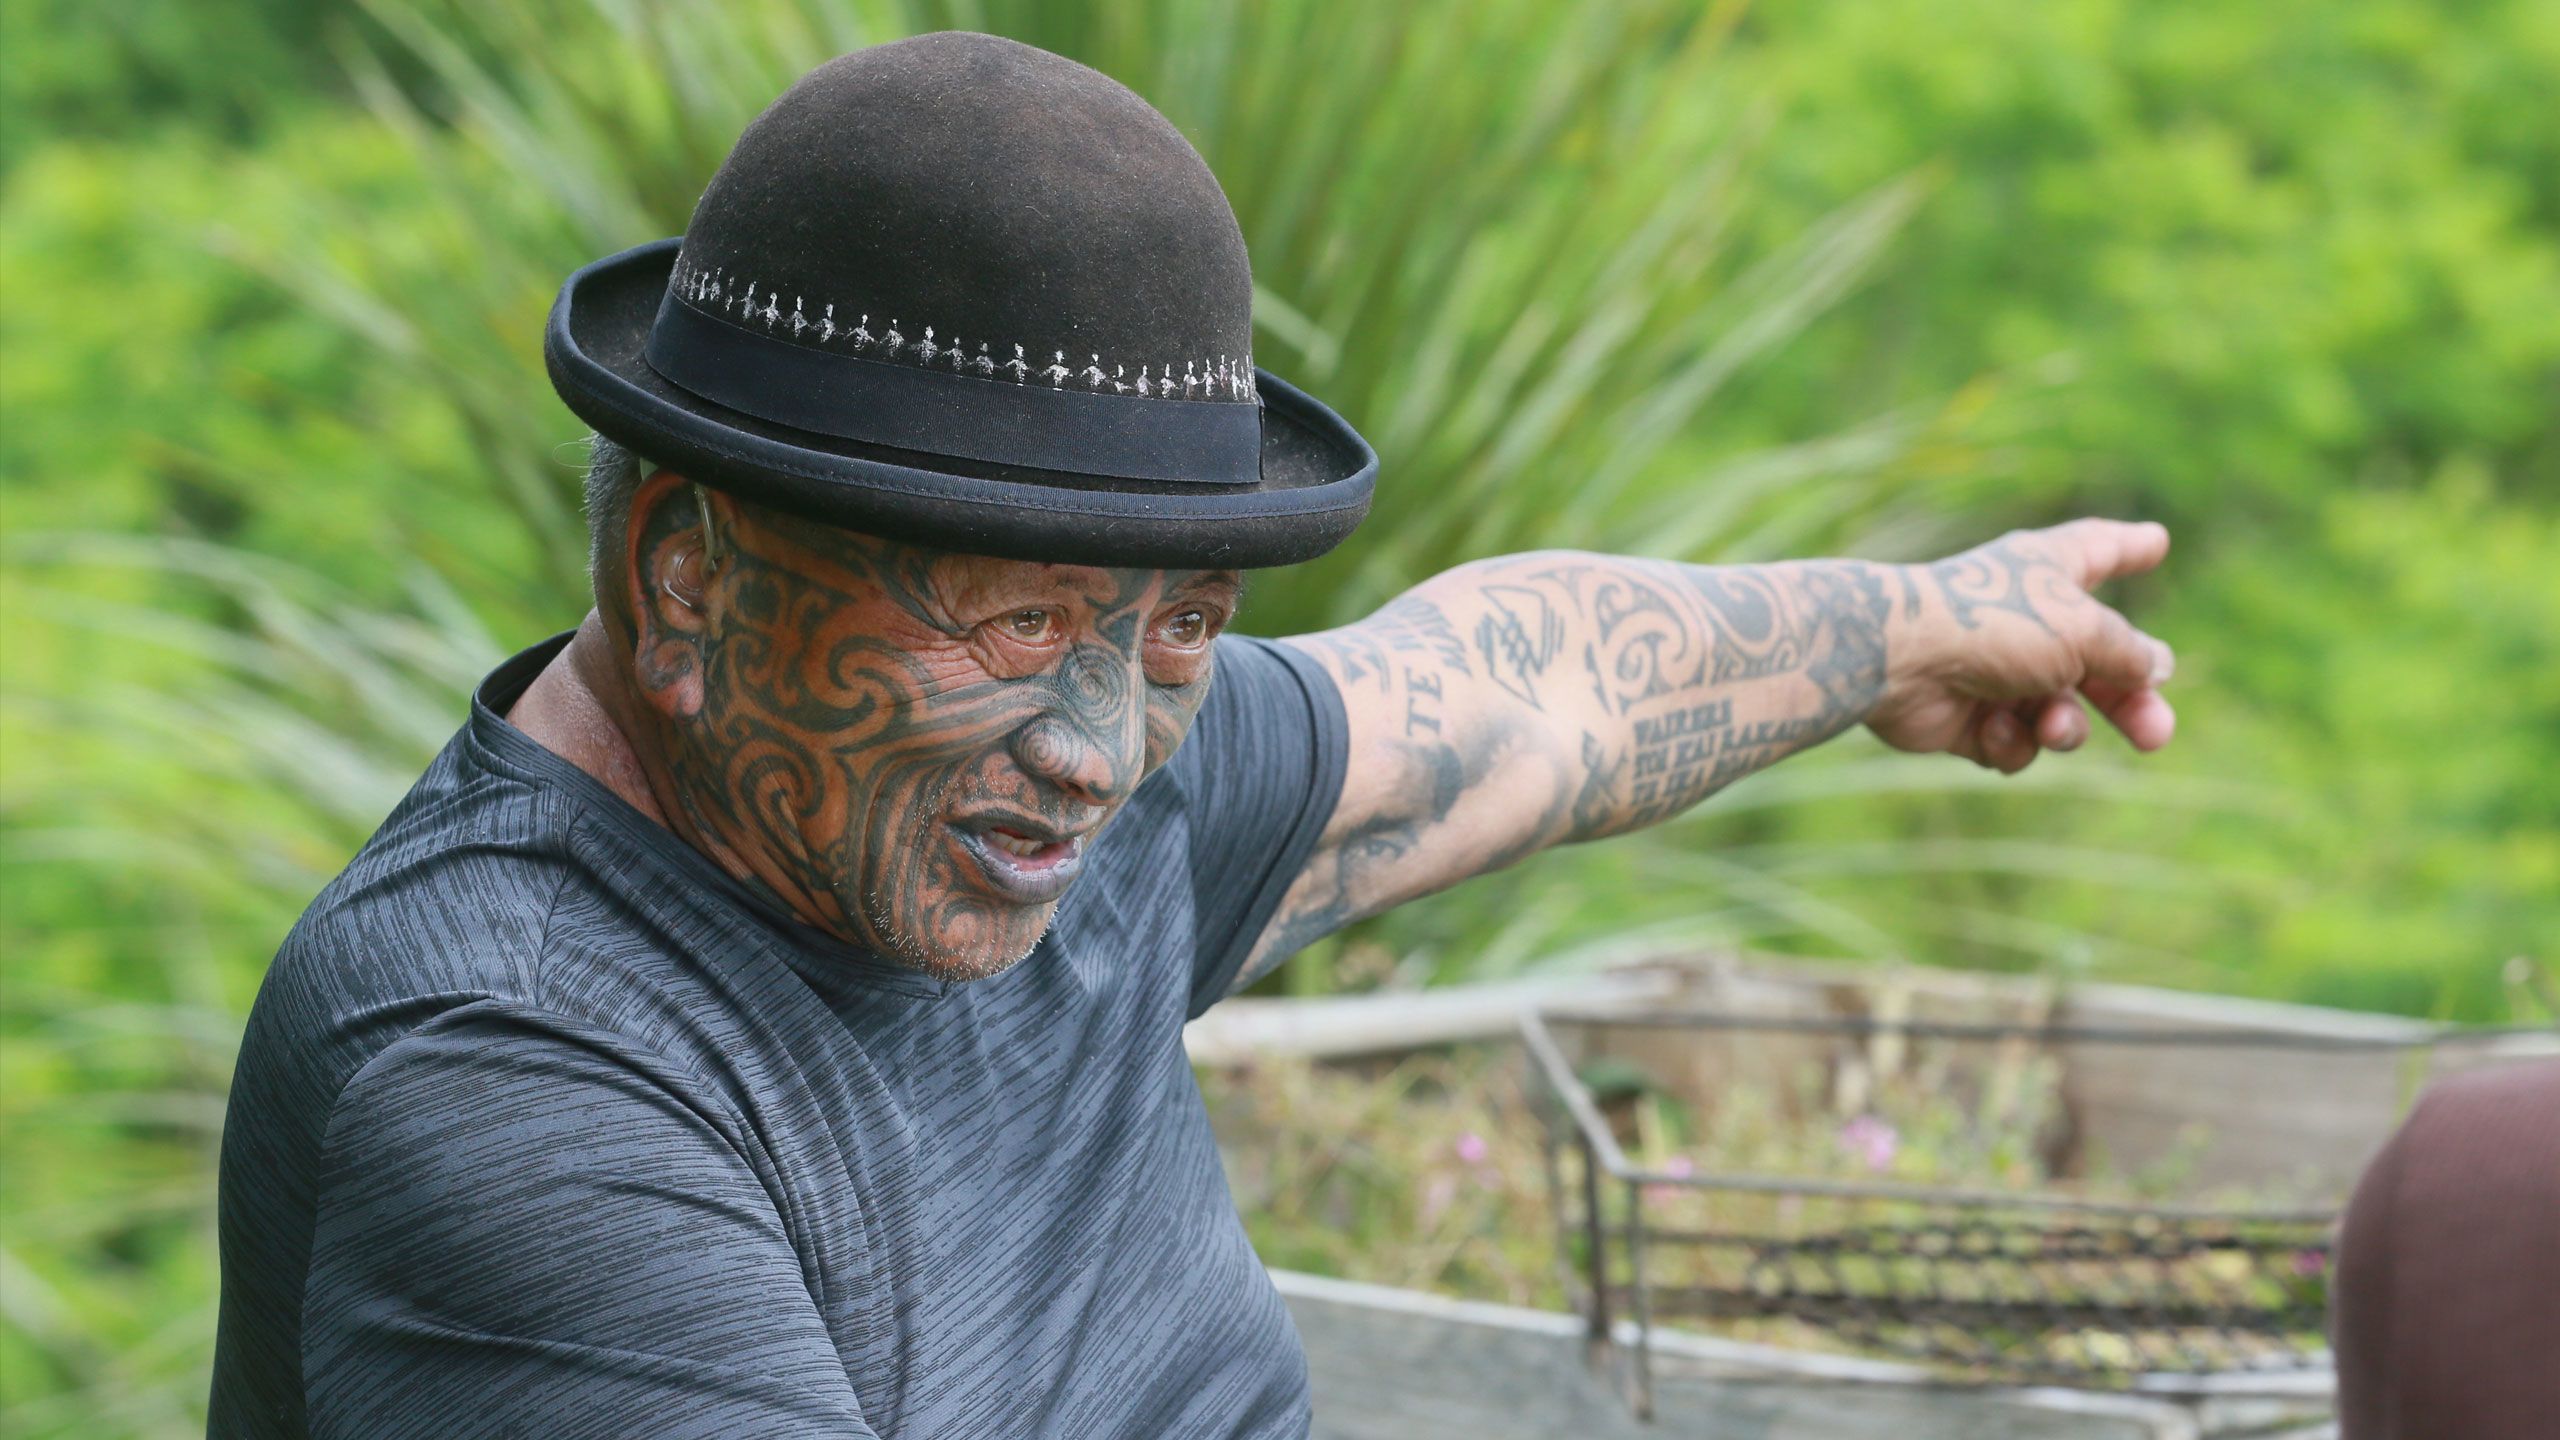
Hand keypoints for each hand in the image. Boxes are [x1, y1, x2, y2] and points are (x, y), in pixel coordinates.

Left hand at [1868, 520, 2176, 772]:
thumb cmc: (1994, 625)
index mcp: (2048, 572)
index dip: (2129, 546)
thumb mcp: (2084, 631)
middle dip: (2130, 703)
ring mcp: (1995, 671)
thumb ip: (2129, 653)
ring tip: (2051, 726)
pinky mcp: (1967, 719)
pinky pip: (2013, 743)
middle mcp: (2025, 618)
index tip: (2155, 541)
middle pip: (2098, 664)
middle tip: (2156, 735)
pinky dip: (2010, 742)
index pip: (2099, 550)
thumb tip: (2157, 668)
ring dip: (2064, 728)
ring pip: (2059, 716)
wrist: (1900, 663)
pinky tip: (1989, 727)